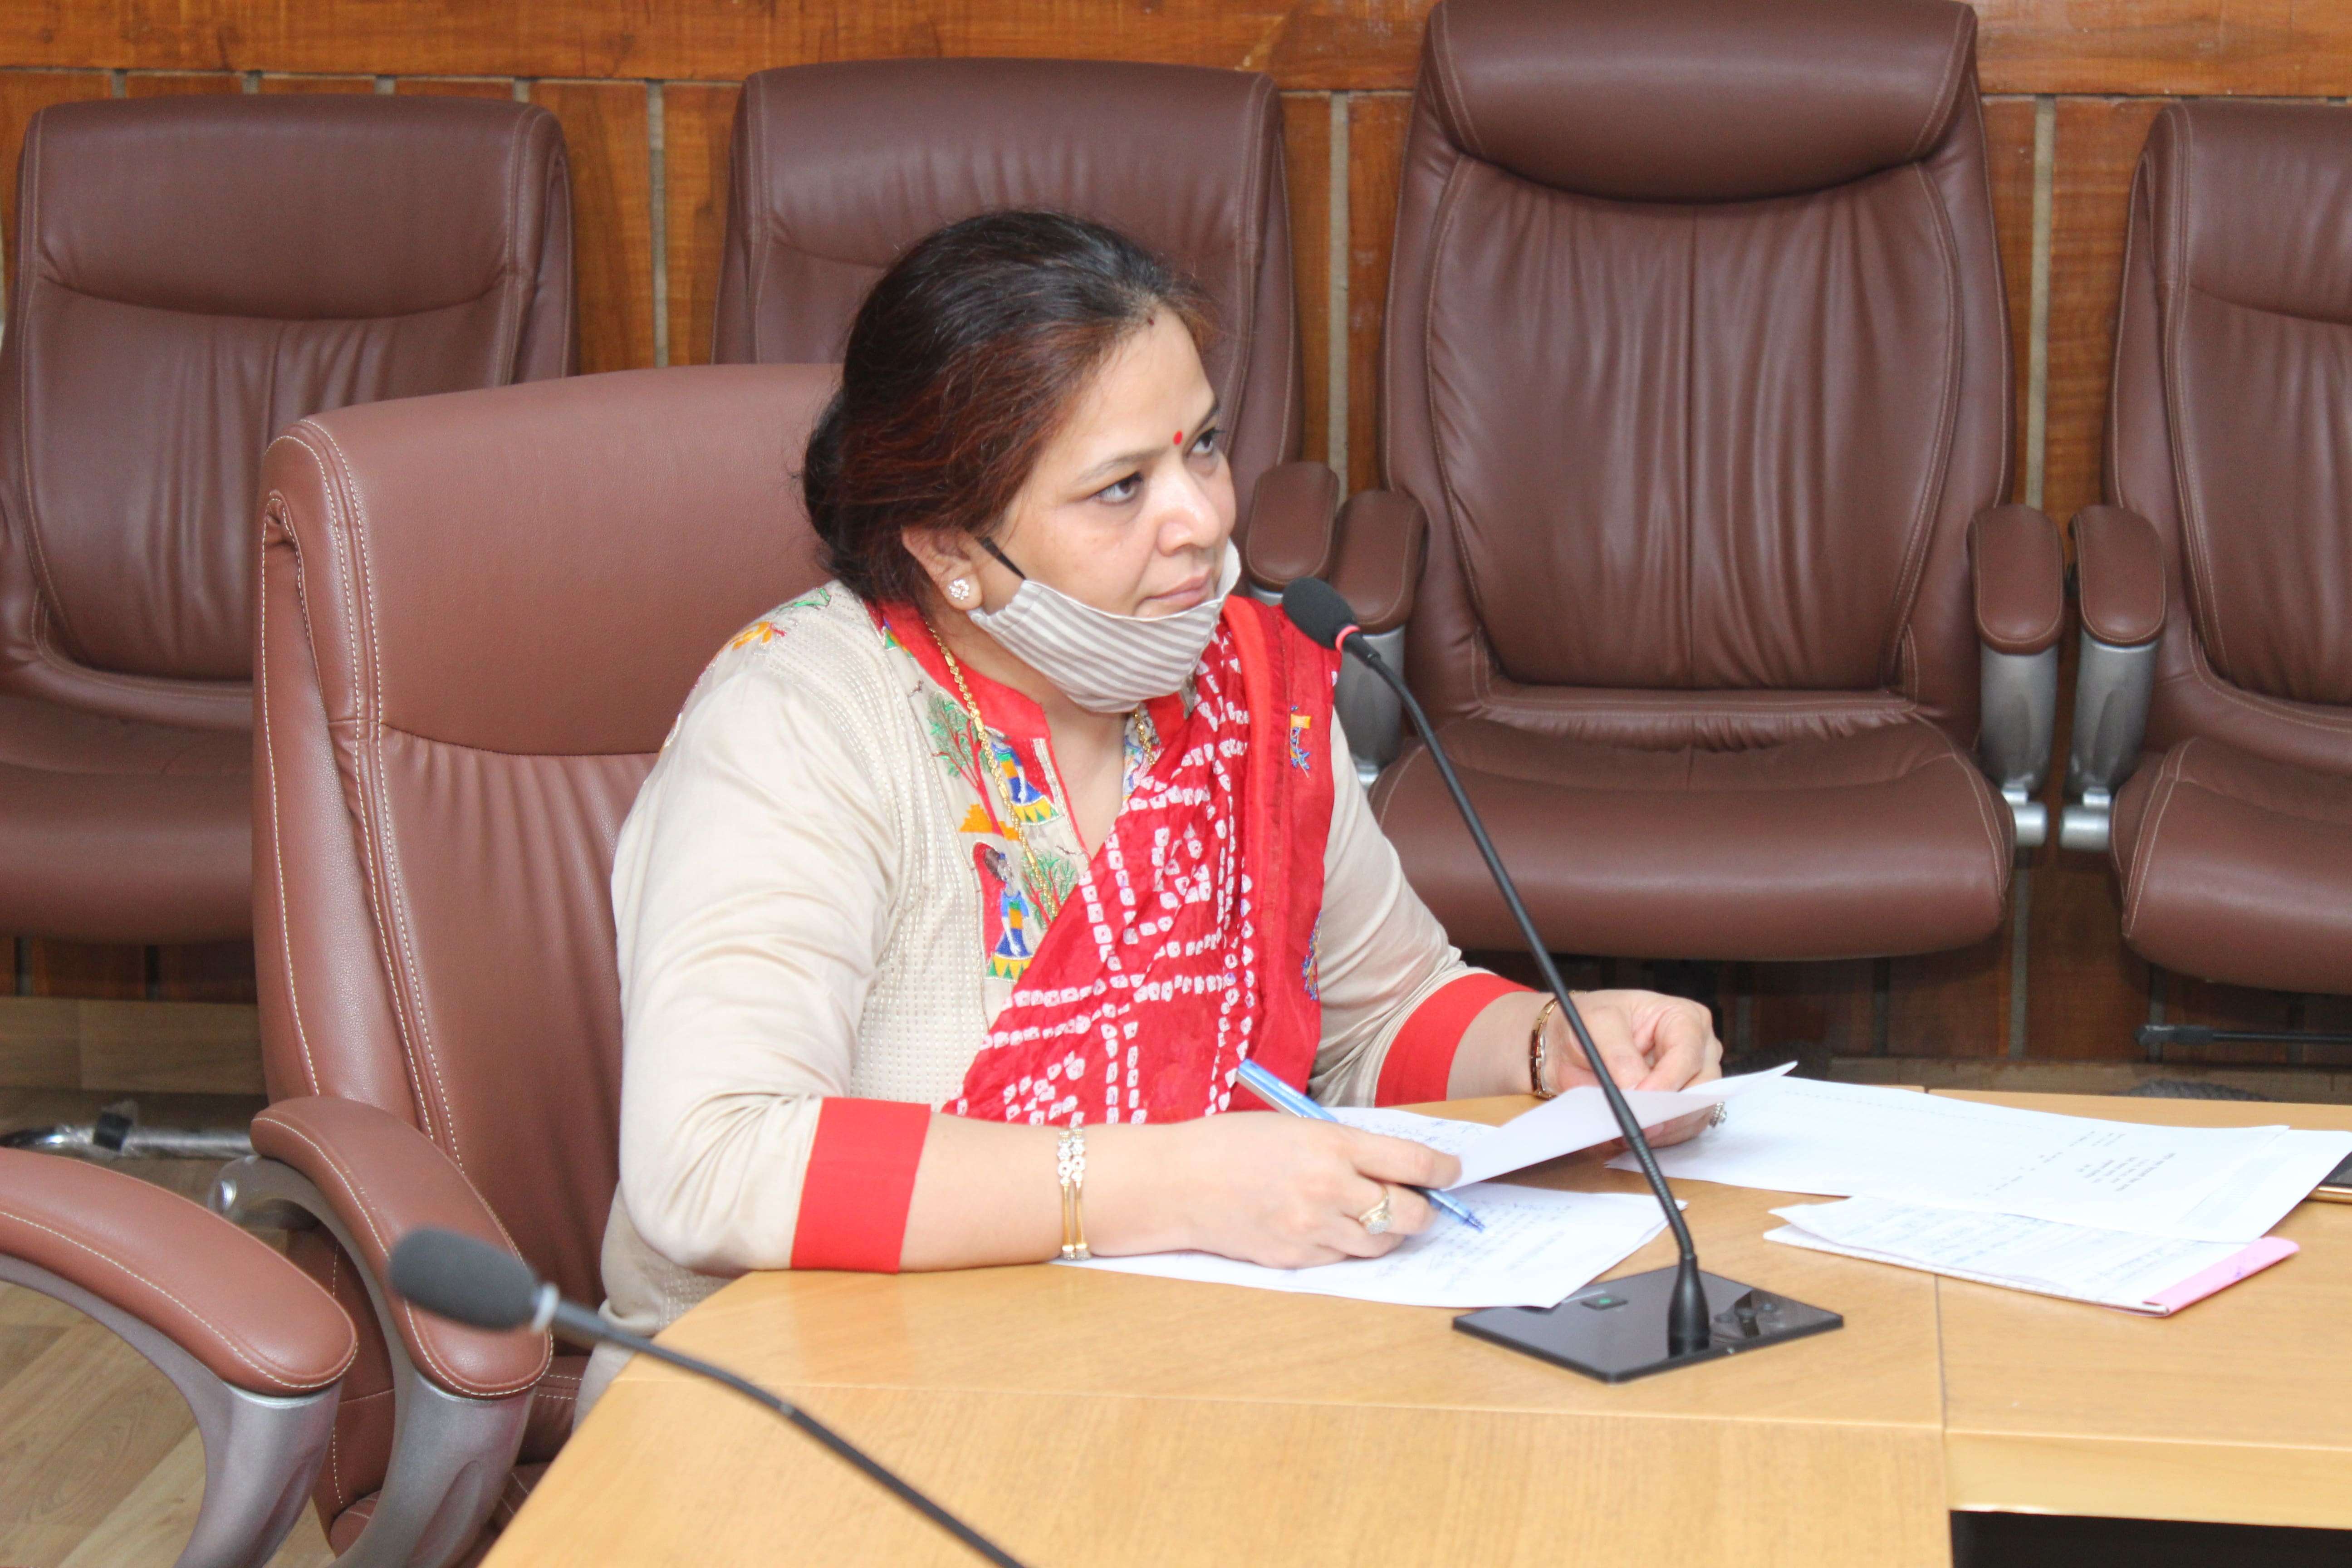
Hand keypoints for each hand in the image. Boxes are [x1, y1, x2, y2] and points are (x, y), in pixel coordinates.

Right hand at [1146, 1113, 1460, 1268]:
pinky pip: (1344, 1258)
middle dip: (1423, 1207)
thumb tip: (1395, 1166)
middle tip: (1419, 1201)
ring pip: (1381, 1242)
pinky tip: (1329, 1226)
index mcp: (1330, 1145)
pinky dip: (1348, 1245)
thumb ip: (1346, 1146)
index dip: (1444, 1170)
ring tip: (1373, 1214)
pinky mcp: (1297, 1260)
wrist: (1177, 1183)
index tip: (1453, 1172)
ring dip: (1388, 1229)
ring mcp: (1312, 1230)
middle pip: (1408, 1211)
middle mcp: (1328, 1189)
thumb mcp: (1295, 1126)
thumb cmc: (1230, 1145)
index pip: (1412, 1163)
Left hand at [1544, 990, 1723, 1148]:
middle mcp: (1698, 1049)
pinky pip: (1682, 1131)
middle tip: (1638, 1124)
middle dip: (1670, 1110)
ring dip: (1664, 1128)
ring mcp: (1694, 1080)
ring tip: (1627, 1128)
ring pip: (1696, 1114)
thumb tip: (1636, 1090)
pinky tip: (1633, 1132)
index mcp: (1684, 1018)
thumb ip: (1617, 1055)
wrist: (1574, 1043)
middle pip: (1702, 1088)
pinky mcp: (1683, 1107)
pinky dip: (1660, 1137)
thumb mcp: (1595, 1024)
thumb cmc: (1591, 1022)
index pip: (1688, 1054)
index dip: (1667, 1080)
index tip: (1641, 1099)